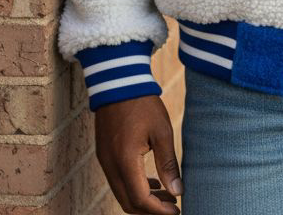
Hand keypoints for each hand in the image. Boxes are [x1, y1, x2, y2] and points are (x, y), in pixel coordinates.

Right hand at [94, 95, 182, 213]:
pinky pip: (118, 181)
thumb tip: (177, 191)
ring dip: (143, 200)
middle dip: (151, 210)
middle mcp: (111, 166)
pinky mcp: (105, 155)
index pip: (140, 199)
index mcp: (125, 161)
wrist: (118, 82)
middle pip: (128, 203)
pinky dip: (134, 187)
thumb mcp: (161, 131)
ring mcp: (105, 161)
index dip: (159, 210)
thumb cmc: (143, 104)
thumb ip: (168, 163)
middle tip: (173, 208)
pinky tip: (152, 182)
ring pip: (122, 194)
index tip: (177, 211)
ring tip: (167, 196)